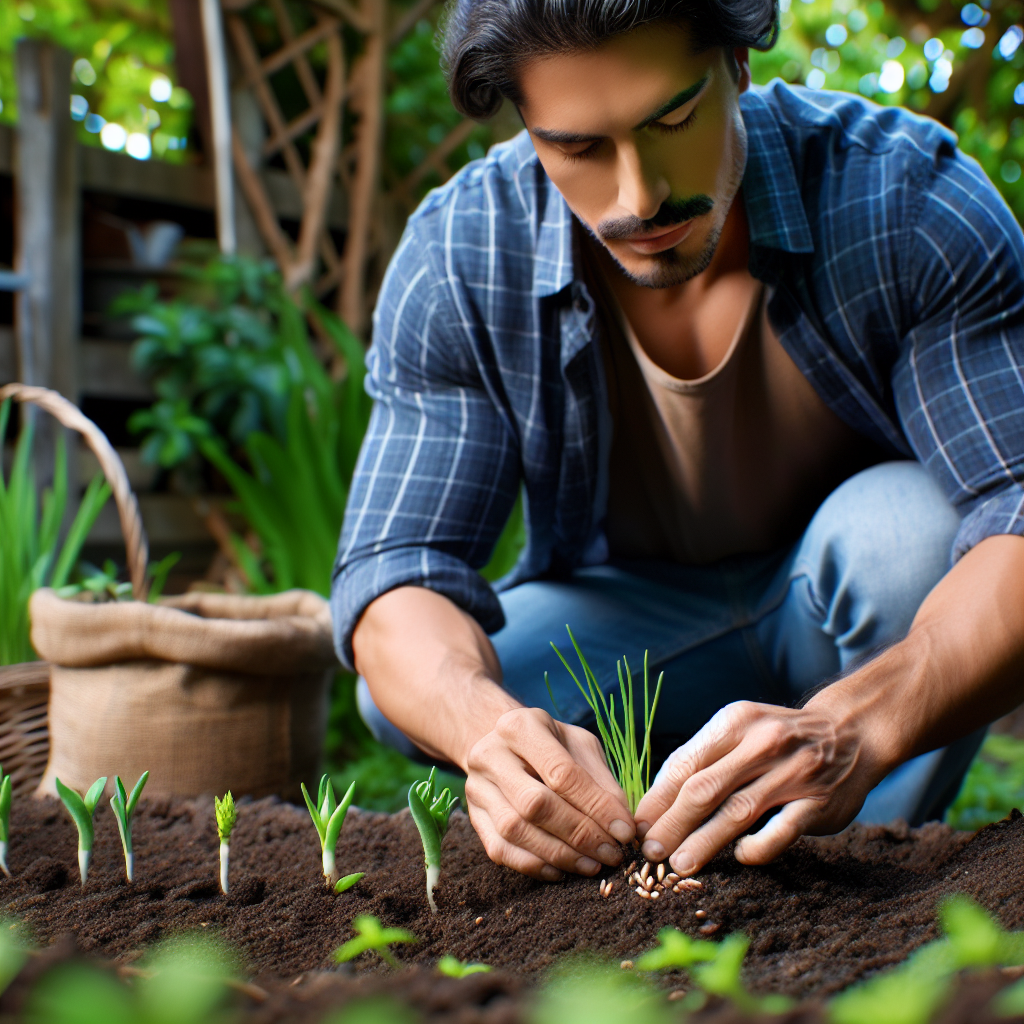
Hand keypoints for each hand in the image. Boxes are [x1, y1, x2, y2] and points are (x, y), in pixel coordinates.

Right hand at [464, 707, 635, 880]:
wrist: (504, 746)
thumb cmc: (551, 745)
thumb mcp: (580, 747)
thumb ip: (602, 782)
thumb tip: (622, 827)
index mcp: (520, 727)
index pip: (562, 773)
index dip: (596, 807)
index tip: (624, 832)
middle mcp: (490, 754)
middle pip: (535, 804)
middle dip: (579, 835)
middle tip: (610, 854)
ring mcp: (476, 787)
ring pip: (515, 831)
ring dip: (559, 855)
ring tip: (591, 865)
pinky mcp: (473, 816)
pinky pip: (500, 850)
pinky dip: (534, 865)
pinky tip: (561, 870)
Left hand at [633, 698, 889, 875]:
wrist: (849, 732)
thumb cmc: (777, 739)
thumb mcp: (739, 730)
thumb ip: (704, 760)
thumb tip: (655, 804)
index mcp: (733, 723)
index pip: (684, 763)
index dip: (657, 797)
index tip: (637, 825)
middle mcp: (761, 743)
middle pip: (704, 788)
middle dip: (671, 822)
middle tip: (650, 850)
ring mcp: (792, 772)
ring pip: (737, 811)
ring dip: (704, 841)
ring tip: (679, 863)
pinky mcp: (818, 802)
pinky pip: (781, 830)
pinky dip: (758, 846)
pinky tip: (741, 857)